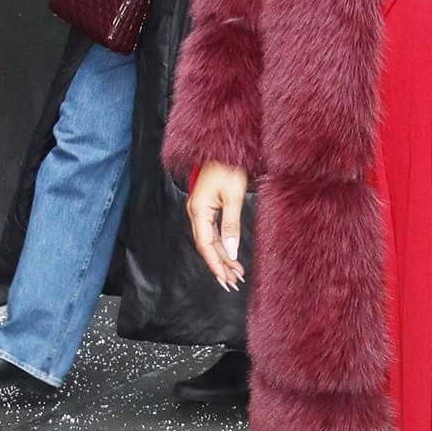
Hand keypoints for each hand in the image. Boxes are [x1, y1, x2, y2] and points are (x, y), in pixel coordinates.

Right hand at [187, 161, 247, 290]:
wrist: (223, 148)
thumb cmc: (228, 167)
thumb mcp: (234, 196)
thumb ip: (232, 224)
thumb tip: (231, 250)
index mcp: (198, 211)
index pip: (205, 246)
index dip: (215, 264)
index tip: (225, 279)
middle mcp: (196, 213)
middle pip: (206, 247)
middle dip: (219, 265)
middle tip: (232, 282)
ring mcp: (200, 210)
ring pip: (210, 241)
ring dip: (222, 257)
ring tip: (235, 273)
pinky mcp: (207, 207)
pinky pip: (213, 232)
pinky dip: (223, 245)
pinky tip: (231, 255)